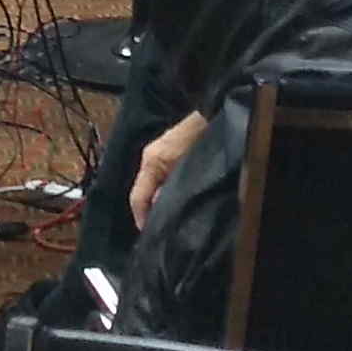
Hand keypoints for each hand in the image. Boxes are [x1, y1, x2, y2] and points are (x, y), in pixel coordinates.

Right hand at [129, 110, 208, 230]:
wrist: (214, 115)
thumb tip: (160, 208)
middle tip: (162, 230)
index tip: (151, 236)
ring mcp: (159, 155)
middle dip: (150, 212)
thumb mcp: (187, 169)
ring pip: (152, 186)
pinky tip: (175, 200)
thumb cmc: (201, 139)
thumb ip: (170, 190)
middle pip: (142, 193)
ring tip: (169, 218)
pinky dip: (165, 192)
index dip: (141, 219)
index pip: (137, 198)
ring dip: (158, 203)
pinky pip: (161, 179)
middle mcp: (150, 159)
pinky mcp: (170, 155)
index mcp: (151, 163)